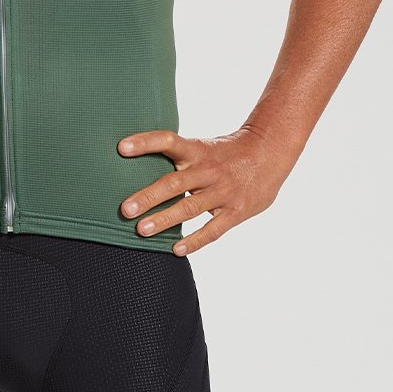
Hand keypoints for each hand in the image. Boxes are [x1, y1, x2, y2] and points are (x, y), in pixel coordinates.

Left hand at [117, 125, 296, 255]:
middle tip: (125, 210)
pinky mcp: (237, 211)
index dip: (145, 143)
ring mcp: (223, 191)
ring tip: (142, 231)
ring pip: (190, 208)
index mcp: (197, 150)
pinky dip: (195, 240)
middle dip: (148, 197)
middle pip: (174, 183)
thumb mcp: (203, 147)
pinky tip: (176, 250)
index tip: (122, 148)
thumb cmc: (226, 153)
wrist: (270, 153)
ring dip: (165, 220)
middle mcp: (208, 170)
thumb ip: (178, 158)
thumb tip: (135, 166)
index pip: (168, 141)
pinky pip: (213, 229)